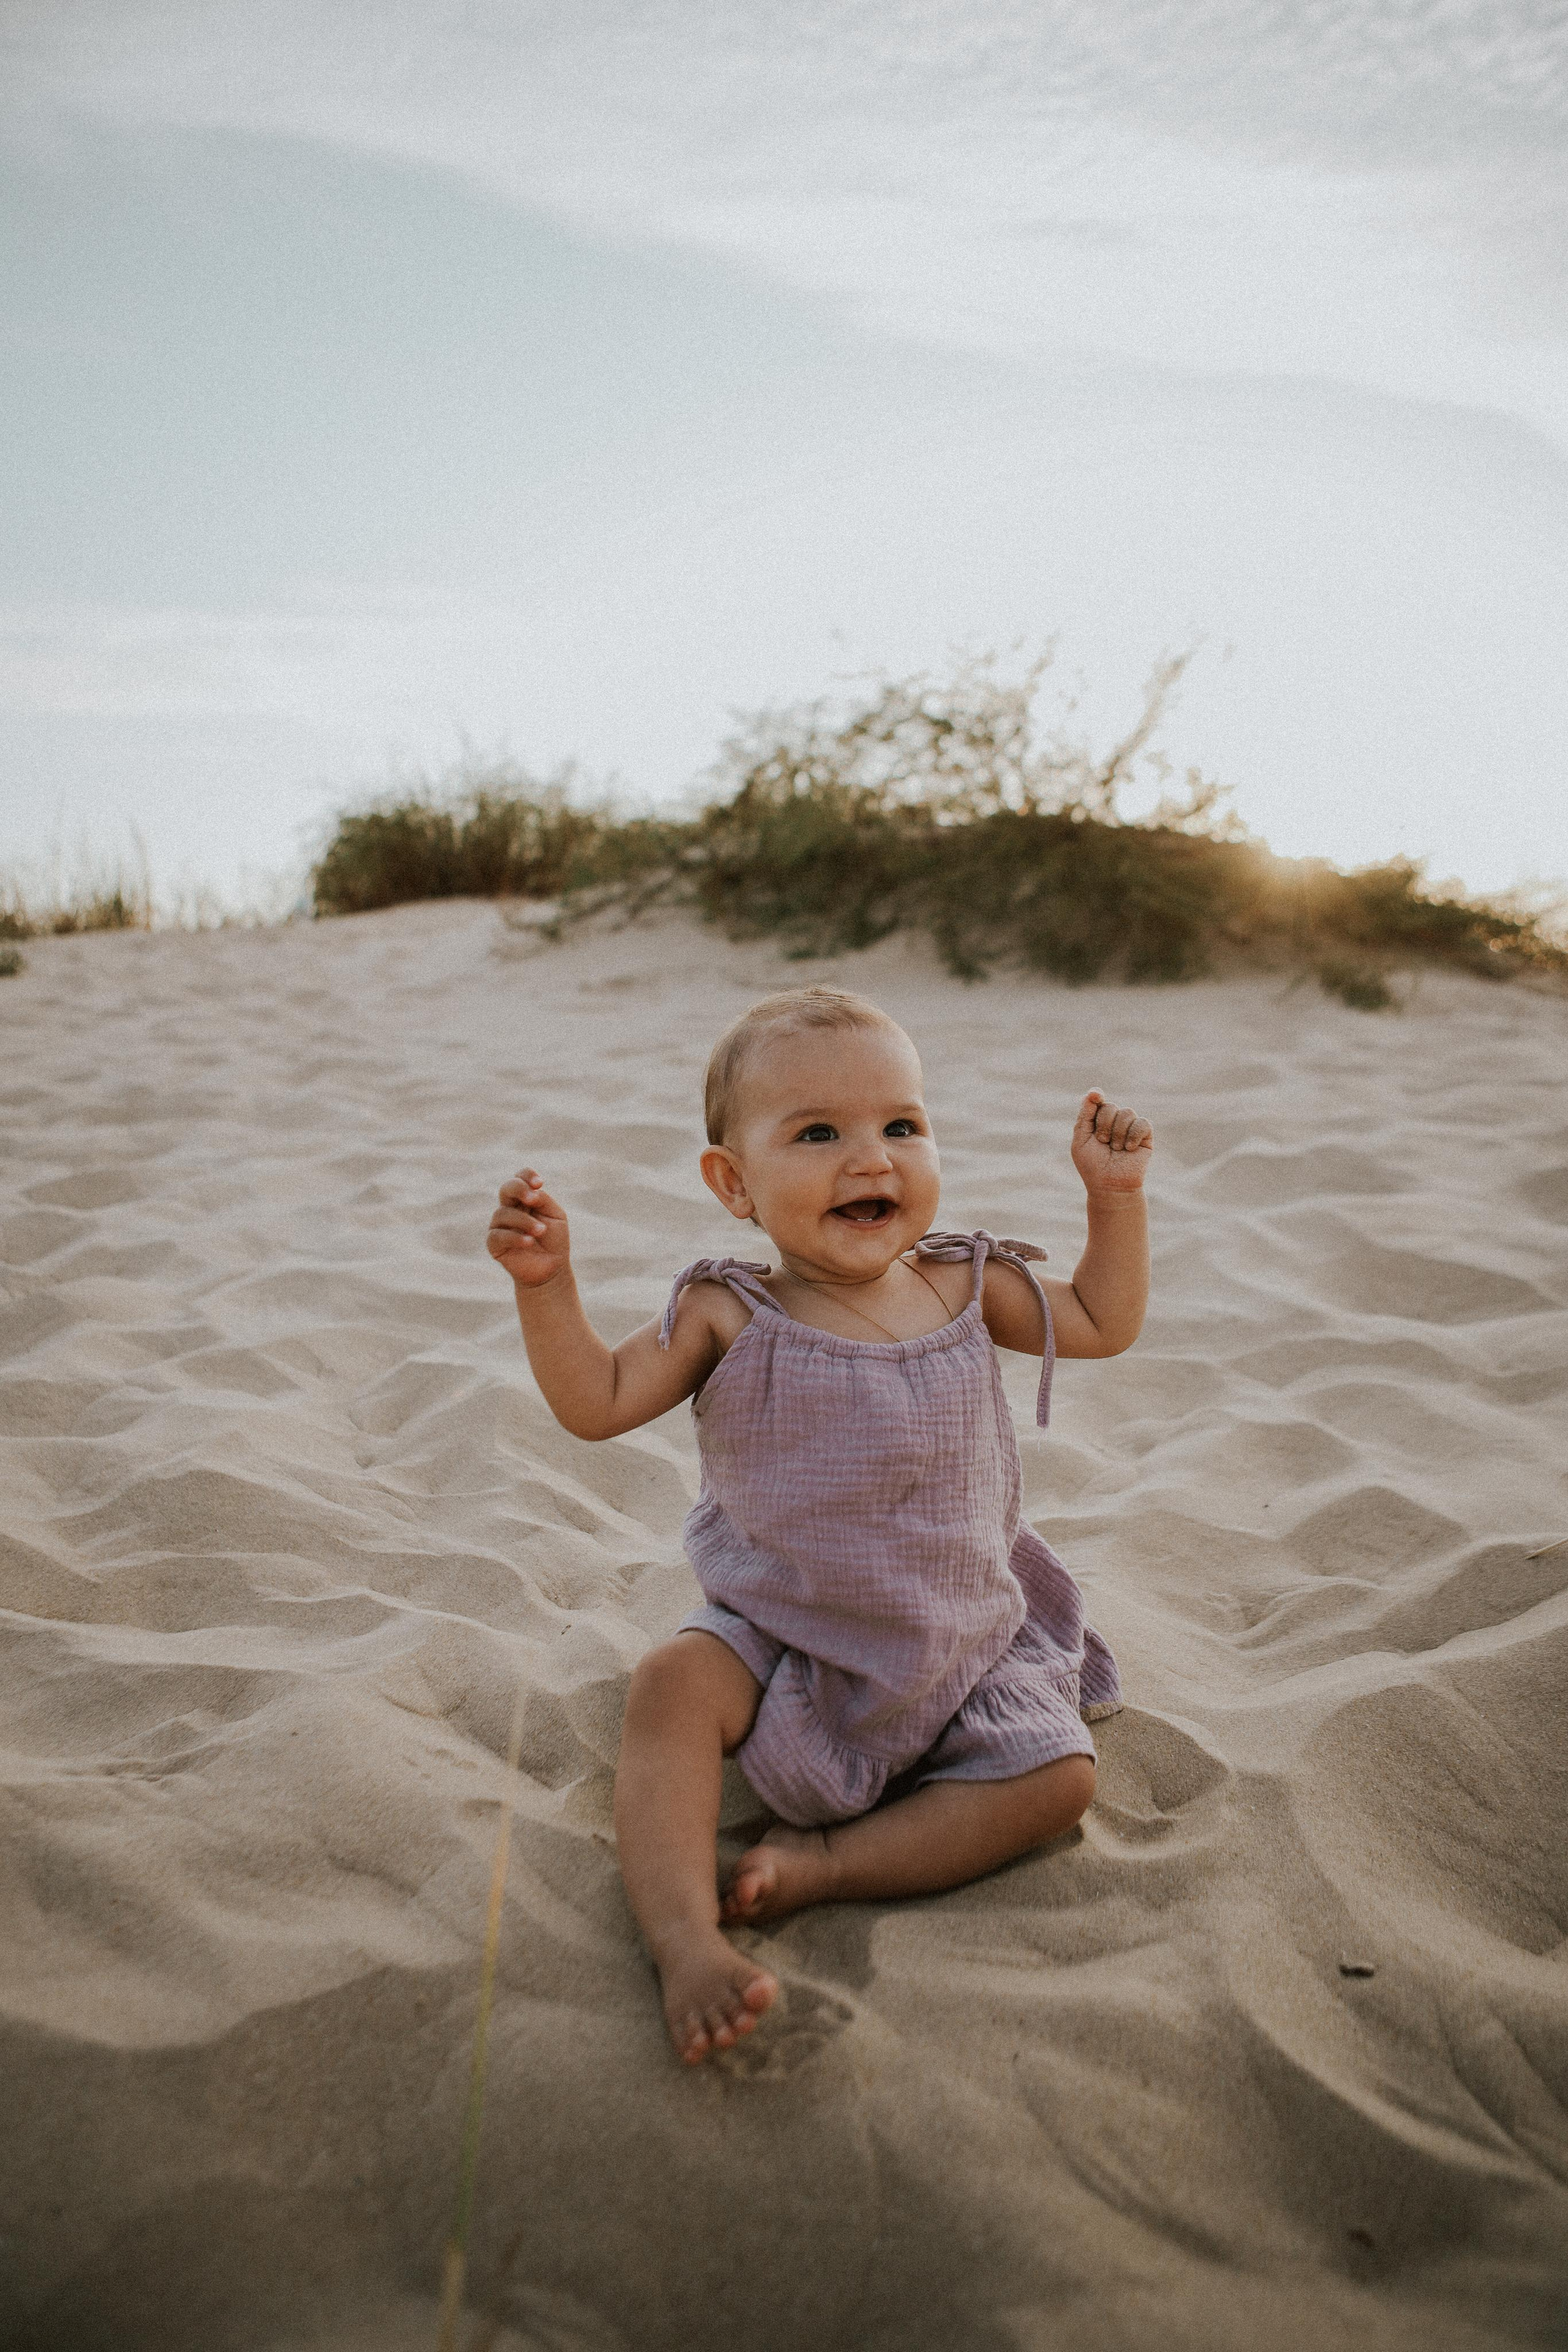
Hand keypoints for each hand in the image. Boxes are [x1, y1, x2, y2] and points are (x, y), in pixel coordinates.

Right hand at [488, 1168, 570, 1288]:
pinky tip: (529, 1241)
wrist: (551, 1268)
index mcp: (525, 1199)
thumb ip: (543, 1201)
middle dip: (519, 1189)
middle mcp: (510, 1209)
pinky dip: (515, 1237)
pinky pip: (498, 1235)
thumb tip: (530, 1193)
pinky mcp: (494, 1244)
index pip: (520, 1178)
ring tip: (541, 1231)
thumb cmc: (554, 1240)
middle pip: (506, 1189)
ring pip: (503, 1213)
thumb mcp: (556, 1216)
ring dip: (524, 1221)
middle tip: (533, 1200)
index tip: (539, 1183)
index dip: (526, 1176)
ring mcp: (500, 1226)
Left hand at [1071, 1092, 1152, 1193]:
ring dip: (1118, 1133)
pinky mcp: (1145, 1136)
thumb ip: (1085, 1115)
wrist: (1110, 1185)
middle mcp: (1114, 1121)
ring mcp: (1130, 1127)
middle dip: (1104, 1124)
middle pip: (1111, 1106)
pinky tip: (1129, 1149)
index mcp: (1097, 1121)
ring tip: (1116, 1149)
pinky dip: (1133, 1135)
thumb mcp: (1081, 1139)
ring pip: (1127, 1112)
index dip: (1096, 1096)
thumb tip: (1094, 1092)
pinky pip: (1142, 1123)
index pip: (1097, 1101)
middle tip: (1103, 1142)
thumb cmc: (1092, 1165)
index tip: (1096, 1095)